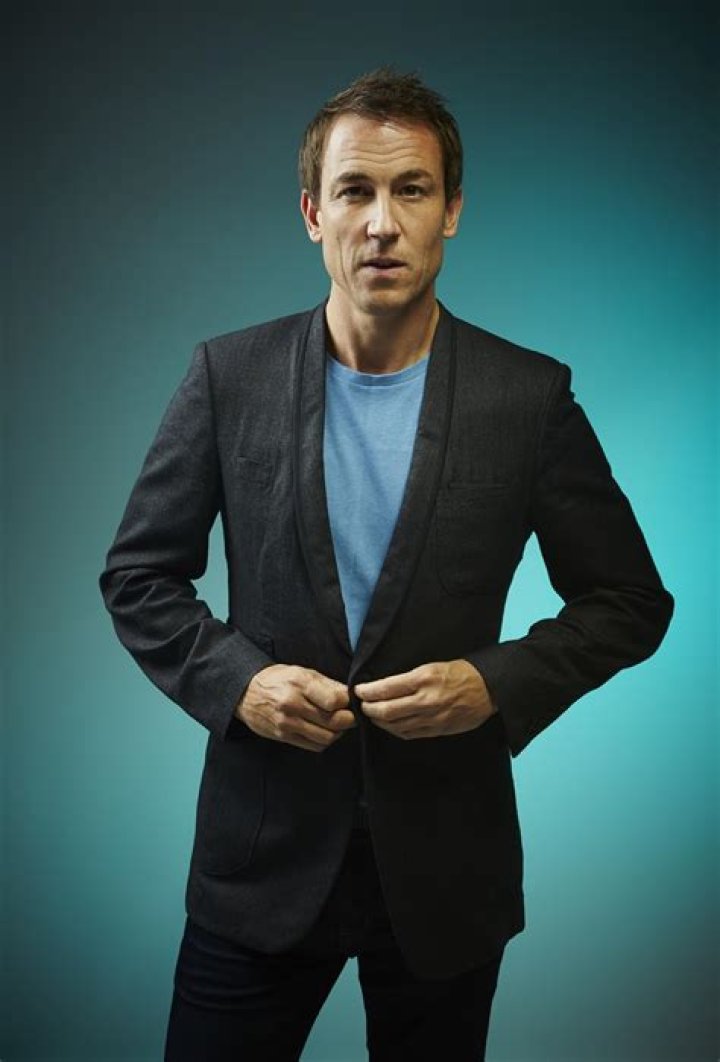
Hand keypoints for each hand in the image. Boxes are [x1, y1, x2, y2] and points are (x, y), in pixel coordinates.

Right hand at [235, 664, 354, 752]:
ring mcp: (287, 723)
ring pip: (326, 737)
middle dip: (348, 720)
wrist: (246, 692)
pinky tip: (324, 731)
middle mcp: (293, 704)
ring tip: (338, 724)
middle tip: (351, 716)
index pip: (334, 700)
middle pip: (333, 721)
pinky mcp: (284, 736)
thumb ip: (327, 684)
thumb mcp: (302, 672)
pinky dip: (324, 741)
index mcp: (300, 684)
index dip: (348, 703)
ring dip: (338, 733)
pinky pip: (314, 746)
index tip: (351, 702)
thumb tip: (349, 695)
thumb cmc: (278, 679)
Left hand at [355, 659, 495, 739]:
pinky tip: (389, 725)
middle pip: (387, 710)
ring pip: (396, 725)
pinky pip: (409, 733)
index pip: (387, 688)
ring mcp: (432, 717)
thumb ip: (409, 678)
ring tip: (373, 715)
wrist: (488, 689)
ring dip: (380, 721)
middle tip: (362, 705)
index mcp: (424, 679)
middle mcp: (426, 700)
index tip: (359, 691)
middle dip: (370, 708)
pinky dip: (395, 730)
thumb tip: (385, 687)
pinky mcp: (438, 730)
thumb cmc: (460, 673)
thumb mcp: (432, 666)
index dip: (368, 691)